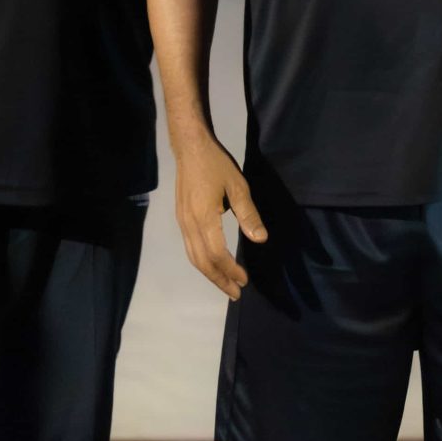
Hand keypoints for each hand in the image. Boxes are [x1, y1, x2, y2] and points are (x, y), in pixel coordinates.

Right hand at [172, 133, 266, 299]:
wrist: (189, 146)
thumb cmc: (216, 164)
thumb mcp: (238, 186)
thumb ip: (248, 214)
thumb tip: (260, 239)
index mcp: (204, 217)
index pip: (217, 254)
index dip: (231, 270)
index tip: (244, 280)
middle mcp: (189, 224)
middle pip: (202, 262)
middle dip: (219, 280)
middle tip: (235, 293)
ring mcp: (182, 222)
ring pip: (193, 257)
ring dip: (210, 274)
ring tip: (225, 284)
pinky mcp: (181, 218)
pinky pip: (190, 247)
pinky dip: (202, 261)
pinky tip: (213, 264)